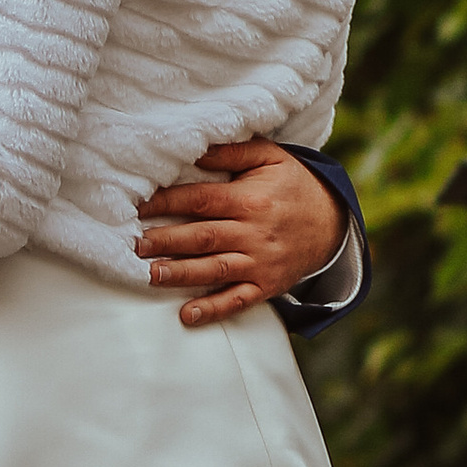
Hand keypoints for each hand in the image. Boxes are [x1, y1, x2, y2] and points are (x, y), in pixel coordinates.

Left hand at [137, 140, 343, 328]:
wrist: (332, 223)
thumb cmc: (292, 185)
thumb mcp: (270, 157)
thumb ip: (232, 151)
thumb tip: (193, 150)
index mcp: (250, 199)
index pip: (200, 199)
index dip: (166, 203)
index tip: (137, 206)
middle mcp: (254, 232)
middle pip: (202, 237)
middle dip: (166, 241)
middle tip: (134, 245)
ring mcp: (260, 262)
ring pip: (215, 269)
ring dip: (181, 274)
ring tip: (150, 276)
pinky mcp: (266, 285)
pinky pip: (238, 300)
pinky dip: (213, 309)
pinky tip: (188, 315)